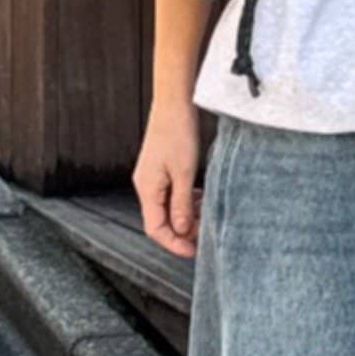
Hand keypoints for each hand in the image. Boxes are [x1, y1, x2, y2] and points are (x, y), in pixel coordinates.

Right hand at [134, 99, 202, 257]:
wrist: (173, 103)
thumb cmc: (177, 134)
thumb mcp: (183, 172)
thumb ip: (182, 204)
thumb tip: (182, 230)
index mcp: (147, 189)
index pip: (155, 229)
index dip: (174, 243)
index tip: (193, 252)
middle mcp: (146, 186)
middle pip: (162, 220)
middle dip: (184, 230)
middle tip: (207, 232)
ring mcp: (153, 178)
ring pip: (169, 208)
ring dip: (188, 215)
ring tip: (208, 214)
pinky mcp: (162, 170)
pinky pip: (172, 195)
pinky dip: (187, 201)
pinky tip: (202, 198)